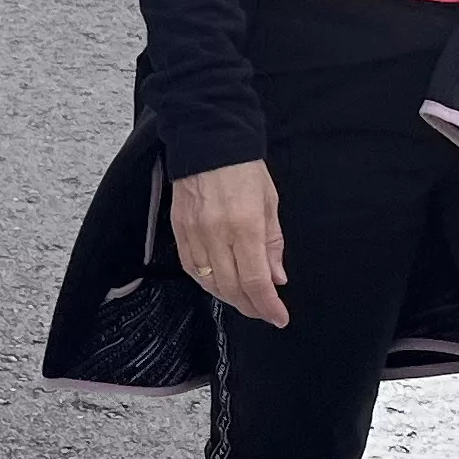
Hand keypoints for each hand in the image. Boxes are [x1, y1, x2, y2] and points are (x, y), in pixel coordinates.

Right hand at [171, 158, 288, 327]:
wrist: (208, 141)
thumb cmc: (244, 169)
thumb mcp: (270, 203)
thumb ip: (273, 244)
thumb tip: (277, 278)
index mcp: (245, 226)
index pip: (257, 281)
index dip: (268, 306)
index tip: (279, 317)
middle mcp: (217, 234)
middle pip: (232, 288)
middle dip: (251, 306)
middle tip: (264, 311)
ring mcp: (194, 233)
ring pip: (210, 282)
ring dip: (229, 298)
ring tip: (245, 300)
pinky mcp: (179, 230)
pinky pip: (191, 268)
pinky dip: (206, 282)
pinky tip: (219, 284)